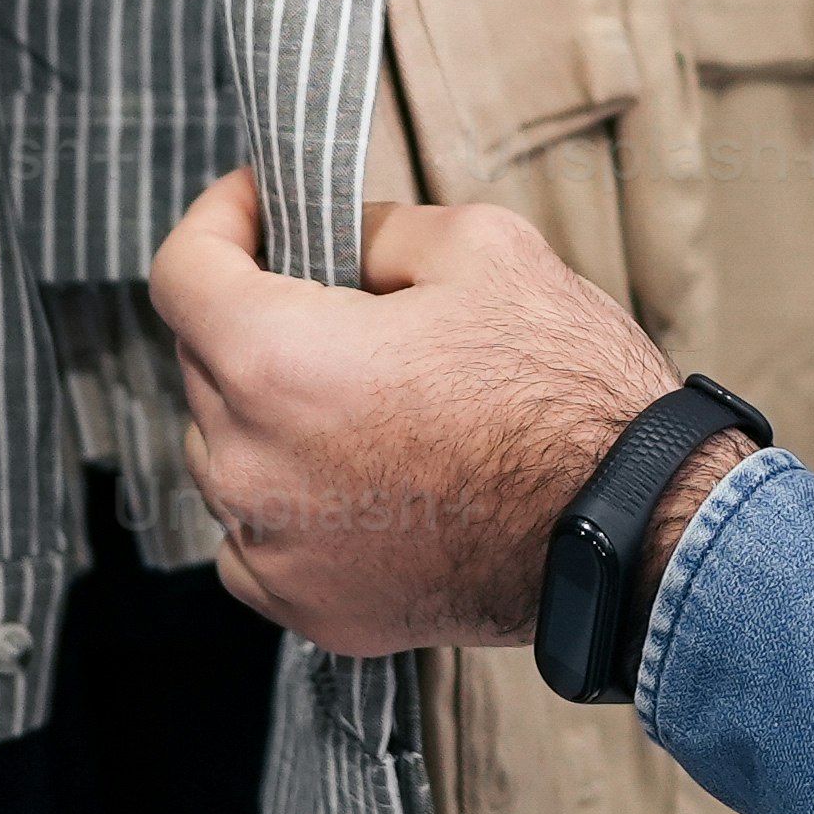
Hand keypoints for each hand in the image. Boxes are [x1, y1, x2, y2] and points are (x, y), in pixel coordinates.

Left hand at [149, 171, 706, 657]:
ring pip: (226, 451)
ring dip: (271, 412)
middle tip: (340, 295)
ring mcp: (273, 546)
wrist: (631, 532)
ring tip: (366, 396)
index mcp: (276, 363)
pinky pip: (254, 536)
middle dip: (258, 312)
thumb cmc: (567, 395)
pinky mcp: (308, 608)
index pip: (182, 271)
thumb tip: (339, 244)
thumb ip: (377, 232)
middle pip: (203, 360)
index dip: (219, 217)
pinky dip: (288, 501)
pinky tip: (358, 477)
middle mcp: (250, 464)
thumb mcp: (482, 248)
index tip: (257, 205)